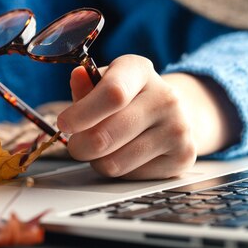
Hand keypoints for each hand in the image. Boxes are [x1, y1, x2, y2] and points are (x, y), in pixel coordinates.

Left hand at [57, 55, 196, 179]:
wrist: (171, 114)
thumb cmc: (126, 98)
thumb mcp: (104, 83)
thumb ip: (86, 85)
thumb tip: (77, 77)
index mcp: (139, 70)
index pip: (112, 93)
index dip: (82, 113)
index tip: (64, 124)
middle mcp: (165, 97)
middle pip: (105, 135)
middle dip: (80, 146)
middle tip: (77, 144)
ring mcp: (178, 128)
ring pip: (114, 162)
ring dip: (98, 161)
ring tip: (103, 149)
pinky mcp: (183, 157)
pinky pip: (132, 177)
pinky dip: (120, 171)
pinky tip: (127, 156)